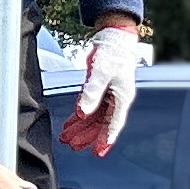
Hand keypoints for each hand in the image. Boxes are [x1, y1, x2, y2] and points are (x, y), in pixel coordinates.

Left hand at [60, 21, 144, 155]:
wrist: (114, 36)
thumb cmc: (113, 52)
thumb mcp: (101, 72)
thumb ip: (91, 93)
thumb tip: (82, 113)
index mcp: (122, 97)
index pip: (114, 123)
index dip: (106, 138)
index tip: (99, 152)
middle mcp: (116, 99)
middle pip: (101, 122)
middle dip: (87, 135)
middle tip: (73, 146)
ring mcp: (108, 94)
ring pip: (93, 116)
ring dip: (80, 127)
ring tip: (67, 137)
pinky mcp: (99, 88)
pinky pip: (89, 106)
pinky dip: (79, 115)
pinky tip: (70, 122)